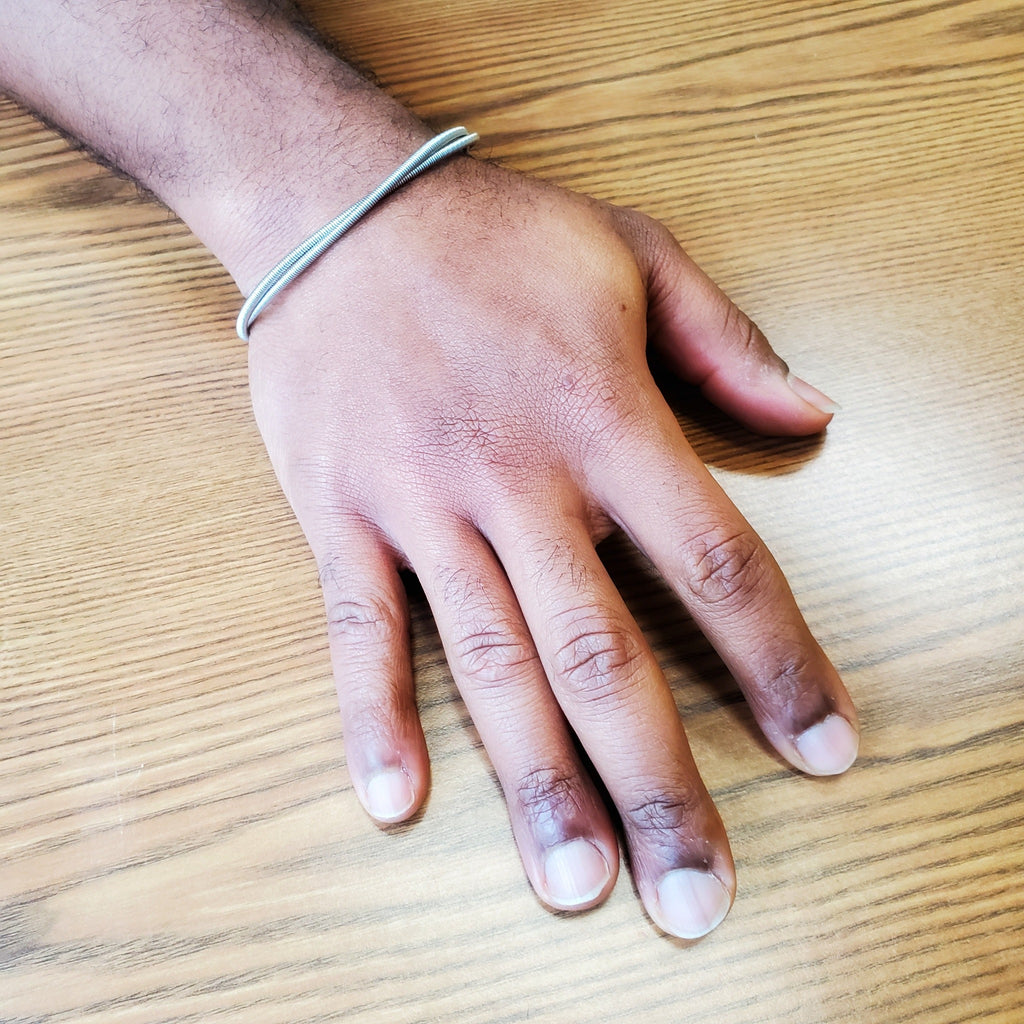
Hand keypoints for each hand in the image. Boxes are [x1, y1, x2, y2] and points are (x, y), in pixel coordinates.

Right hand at [246, 155, 858, 939]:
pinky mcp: (341, 513)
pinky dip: (373, 717)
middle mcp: (516, 480)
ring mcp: (420, 504)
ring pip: (487, 664)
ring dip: (536, 781)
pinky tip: (398, 802)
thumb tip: (817, 414)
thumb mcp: (635, 255)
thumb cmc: (495, 236)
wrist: (338, 210)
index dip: (779, 664)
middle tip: (695, 895)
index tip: (823, 752)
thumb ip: (731, 343)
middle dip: (657, 779)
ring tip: (578, 883)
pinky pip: (358, 629)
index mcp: (603, 419)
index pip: (716, 564)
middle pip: (603, 652)